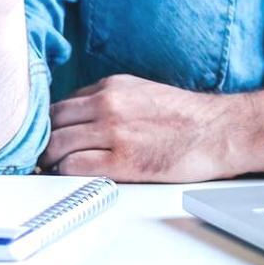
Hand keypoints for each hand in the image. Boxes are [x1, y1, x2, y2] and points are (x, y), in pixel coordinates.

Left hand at [43, 75, 244, 181]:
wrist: (219, 131)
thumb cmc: (187, 118)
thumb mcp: (143, 92)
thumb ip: (109, 100)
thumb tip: (81, 118)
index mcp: (113, 87)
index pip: (61, 104)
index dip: (51, 125)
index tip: (50, 138)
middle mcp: (108, 104)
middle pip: (51, 123)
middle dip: (44, 142)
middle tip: (44, 158)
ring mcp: (113, 131)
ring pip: (55, 145)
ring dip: (50, 161)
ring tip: (55, 170)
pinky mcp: (121, 160)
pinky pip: (73, 167)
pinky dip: (65, 174)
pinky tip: (73, 177)